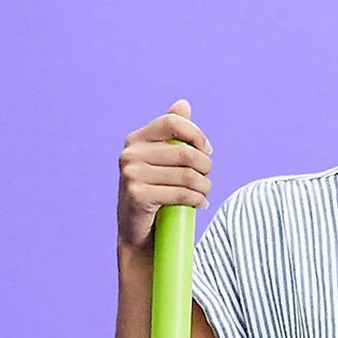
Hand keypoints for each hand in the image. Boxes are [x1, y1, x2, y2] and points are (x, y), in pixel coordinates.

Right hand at [118, 99, 212, 251]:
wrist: (139, 233)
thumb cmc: (156, 194)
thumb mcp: (162, 161)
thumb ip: (172, 133)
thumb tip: (184, 103)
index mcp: (136, 139)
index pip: (173, 123)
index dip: (197, 135)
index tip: (207, 151)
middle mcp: (130, 153)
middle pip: (186, 153)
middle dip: (205, 168)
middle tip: (207, 179)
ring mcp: (131, 173)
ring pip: (188, 175)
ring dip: (204, 187)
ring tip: (203, 193)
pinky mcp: (138, 194)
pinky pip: (182, 193)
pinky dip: (197, 200)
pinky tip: (199, 204)